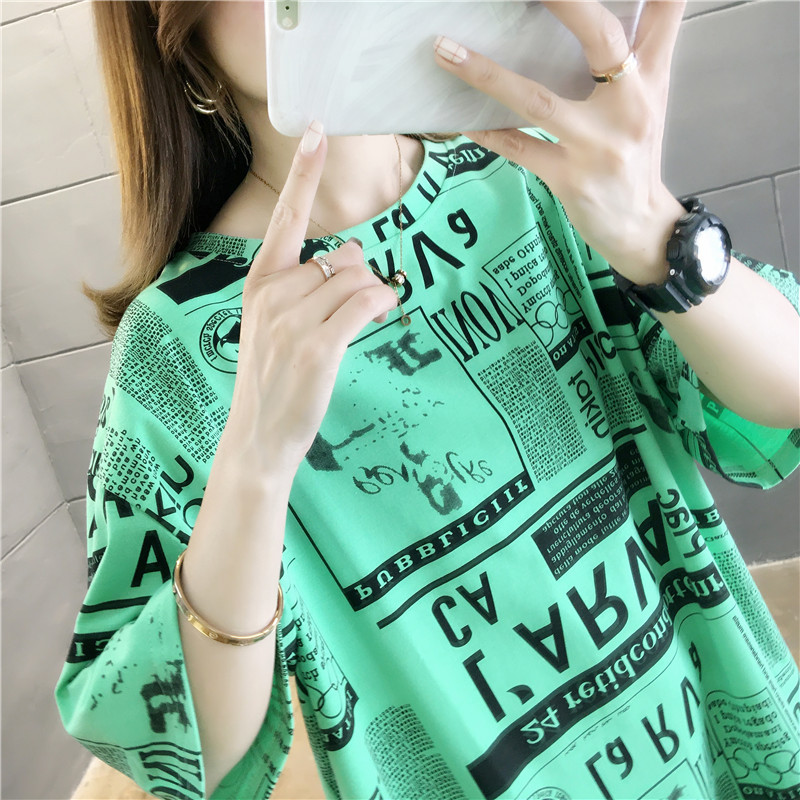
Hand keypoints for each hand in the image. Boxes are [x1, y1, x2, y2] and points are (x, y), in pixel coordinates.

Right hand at [226, 123, 398, 473]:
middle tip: (349, 312)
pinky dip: (383, 303)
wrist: (258, 437)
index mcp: (259, 282)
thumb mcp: (275, 325)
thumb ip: (307, 287)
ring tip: (357, 323)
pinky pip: (366, 302)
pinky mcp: (317, 346)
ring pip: (358, 278)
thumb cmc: (274, 380)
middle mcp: (272, 293)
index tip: (315, 130)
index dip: (304, 174)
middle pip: (344, 256)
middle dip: (358, 278)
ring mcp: (292, 320)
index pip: (286, 218)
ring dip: (372, 296)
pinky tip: (384, 312)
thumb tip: (357, 258)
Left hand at [433, 0, 686, 284]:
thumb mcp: (648, 99)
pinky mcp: (570, 178)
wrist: (640, 226)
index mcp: (651, 77)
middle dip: (566, 3)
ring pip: (537, 100)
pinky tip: (461, 117)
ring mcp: (597, 145)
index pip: (664, 11)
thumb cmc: (634, 154)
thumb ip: (635, 52)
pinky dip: (488, 132)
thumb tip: (603, 10)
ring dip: (487, 74)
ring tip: (445, 49)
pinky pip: (519, 149)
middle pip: (602, 38)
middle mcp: (630, 104)